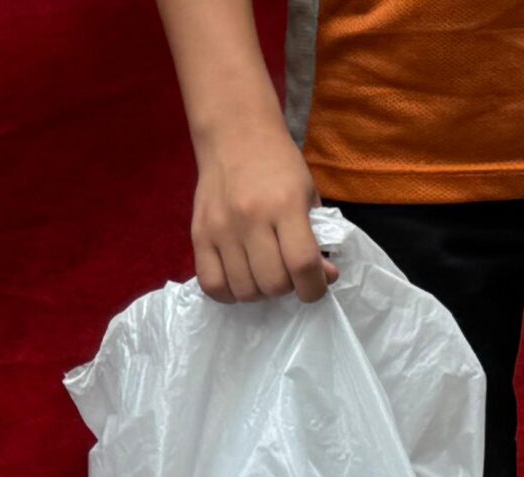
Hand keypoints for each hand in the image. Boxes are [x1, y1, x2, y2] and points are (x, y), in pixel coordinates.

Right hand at [191, 119, 337, 302]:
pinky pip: (212, 285)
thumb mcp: (307, 193)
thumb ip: (316, 237)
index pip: (303, 264)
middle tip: (287, 273)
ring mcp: (221, 229)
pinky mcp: (199, 236)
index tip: (316, 286)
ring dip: (260, 292)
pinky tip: (240, 279)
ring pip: (244, 290)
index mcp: (285, 205)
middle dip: (287, 288)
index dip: (315, 287)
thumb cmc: (278, 165)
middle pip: (272, 284)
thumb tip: (324, 276)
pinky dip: (230, 293)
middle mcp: (251, 218)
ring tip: (263, 274)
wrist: (236, 135)